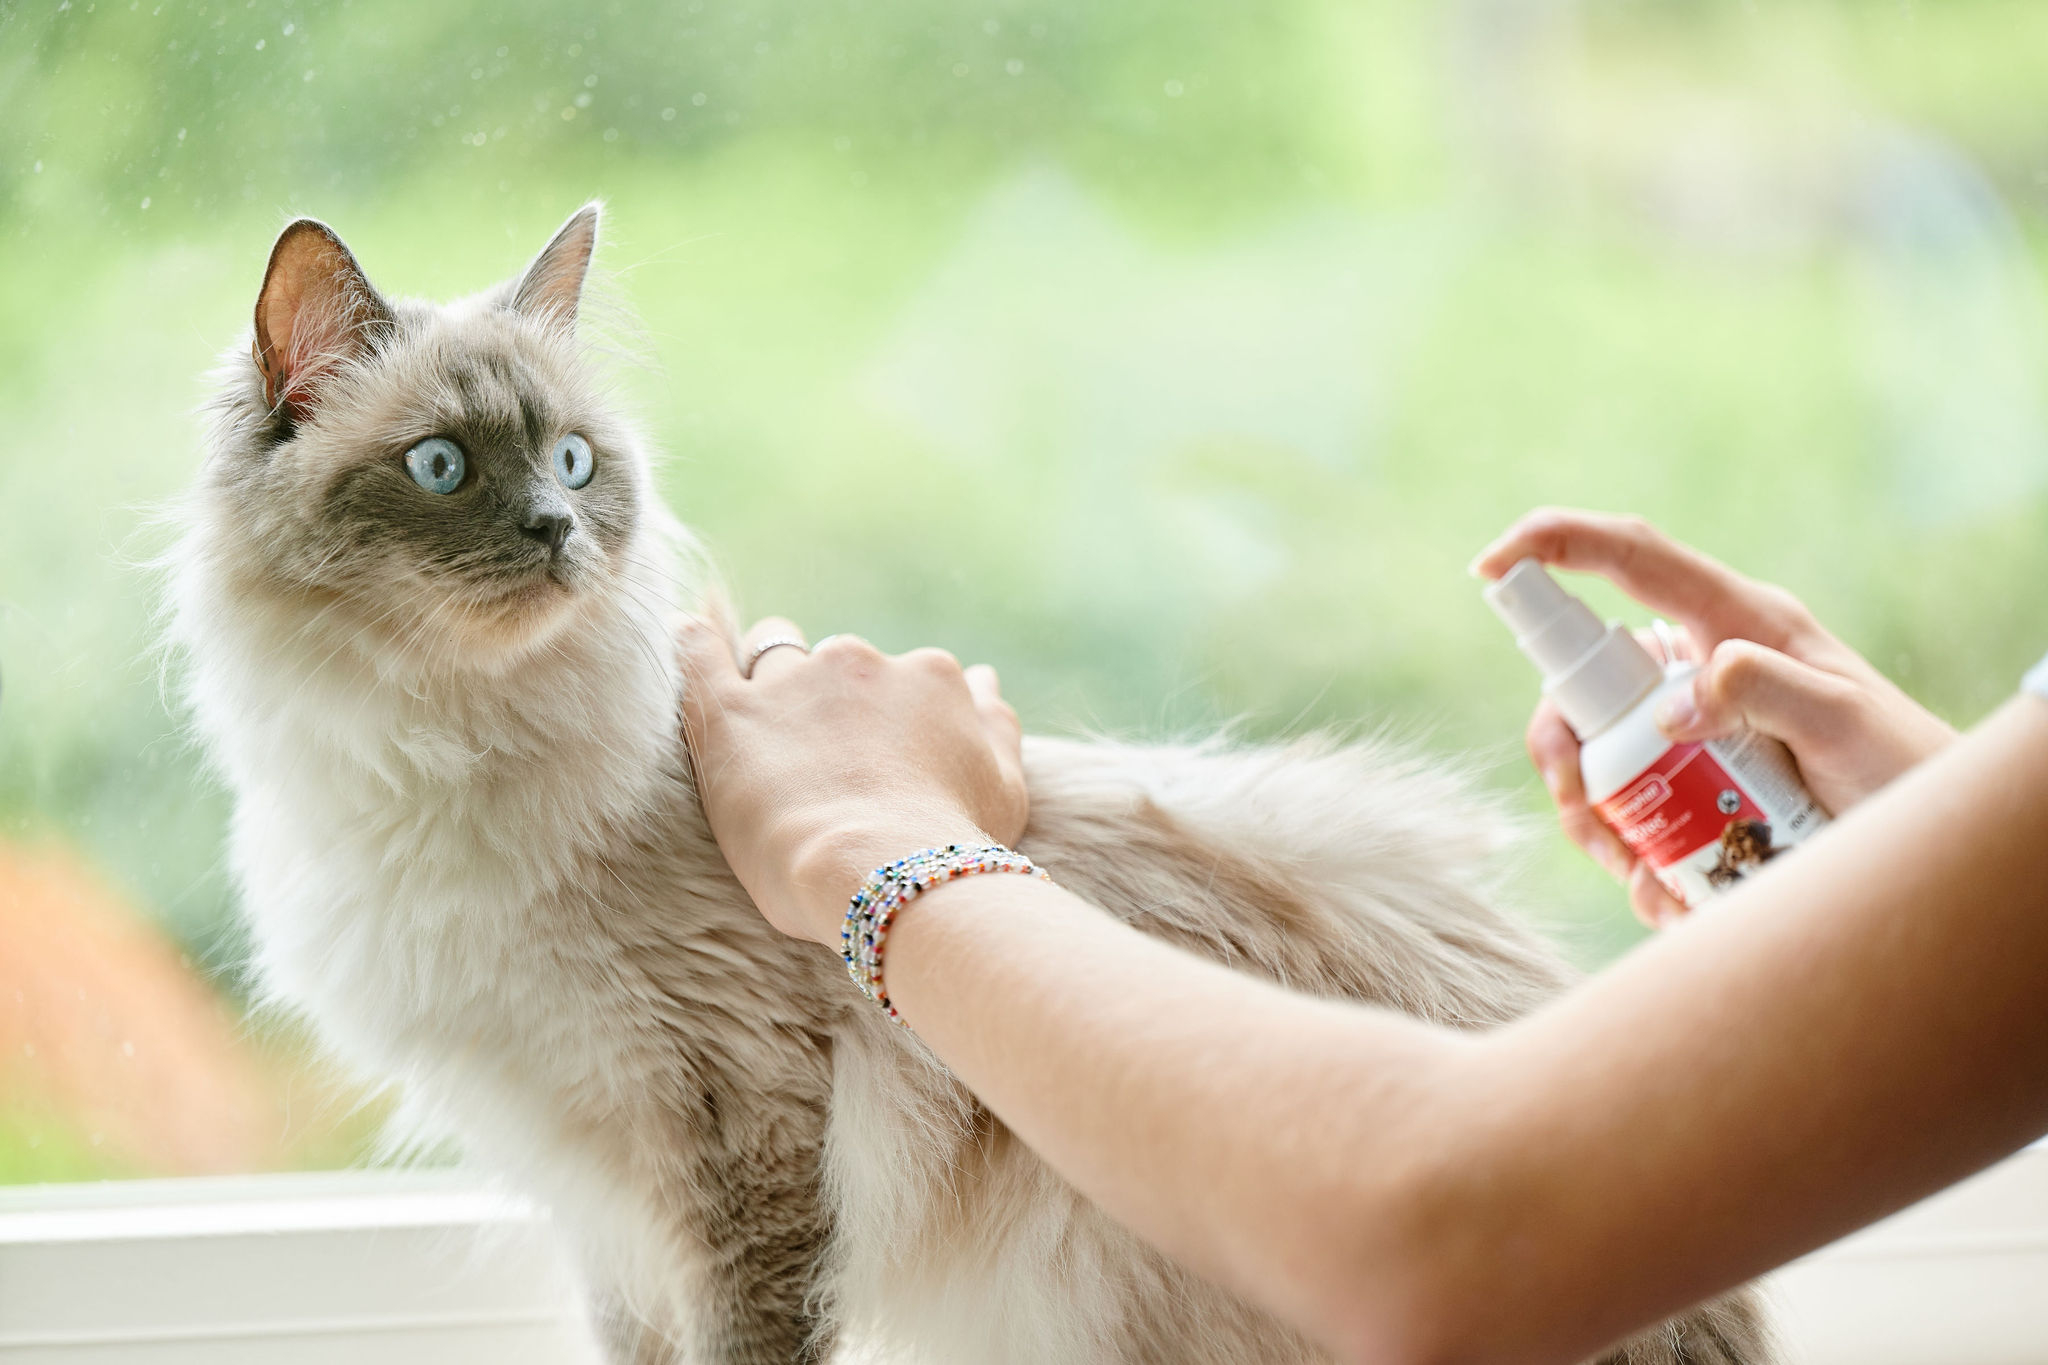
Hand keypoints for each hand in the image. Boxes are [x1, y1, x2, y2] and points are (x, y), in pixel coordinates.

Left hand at [677, 612, 1028, 944]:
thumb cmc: (951, 847)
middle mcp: (862, 663)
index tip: (878, 759)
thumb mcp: (1004, 789)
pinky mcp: (732, 712)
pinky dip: (691, 644)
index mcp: (929, 678)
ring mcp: (794, 682)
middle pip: (837, 665)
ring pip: (772, 655)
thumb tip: (984, 679)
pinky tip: (684, 637)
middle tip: (823, 765)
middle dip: (829, 701)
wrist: (881, 874)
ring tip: (760, 728)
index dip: (887, 718)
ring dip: (769, 680)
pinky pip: (698, 654)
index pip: (904, 678)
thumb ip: (995, 723)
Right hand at [1472, 508, 1955, 927]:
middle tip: (1577, 801)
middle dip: (1560, 745)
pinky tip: (1666, 894)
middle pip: (1583, 681)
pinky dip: (1628, 858)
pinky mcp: (1687, 781)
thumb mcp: (1844, 722)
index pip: (1627, 556)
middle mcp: (1696, 664)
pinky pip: (1624, 812)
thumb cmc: (1904, 766)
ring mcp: (1686, 724)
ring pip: (1591, 754)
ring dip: (1590, 816)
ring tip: (1635, 873)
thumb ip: (1764, 691)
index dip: (1552, 544)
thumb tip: (1672, 702)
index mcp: (1730, 620)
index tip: (1487, 567)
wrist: (1934, 835)